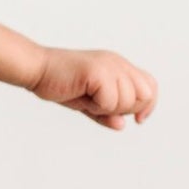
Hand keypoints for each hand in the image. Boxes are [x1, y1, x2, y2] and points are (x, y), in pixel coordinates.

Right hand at [26, 47, 157, 128]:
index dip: (148, 105)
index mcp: (119, 66)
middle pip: (144, 95)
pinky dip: (96, 107)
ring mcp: (110, 66)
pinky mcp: (98, 72)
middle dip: (126, 109)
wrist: (37, 70)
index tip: (138, 120)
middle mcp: (118, 63)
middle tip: (101, 106)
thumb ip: (107, 114)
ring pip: (127, 101)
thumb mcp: (88, 103)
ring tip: (88, 99)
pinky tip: (82, 97)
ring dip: (107, 108)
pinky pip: (110, 102)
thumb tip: (122, 125)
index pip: (150, 86)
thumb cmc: (60, 85)